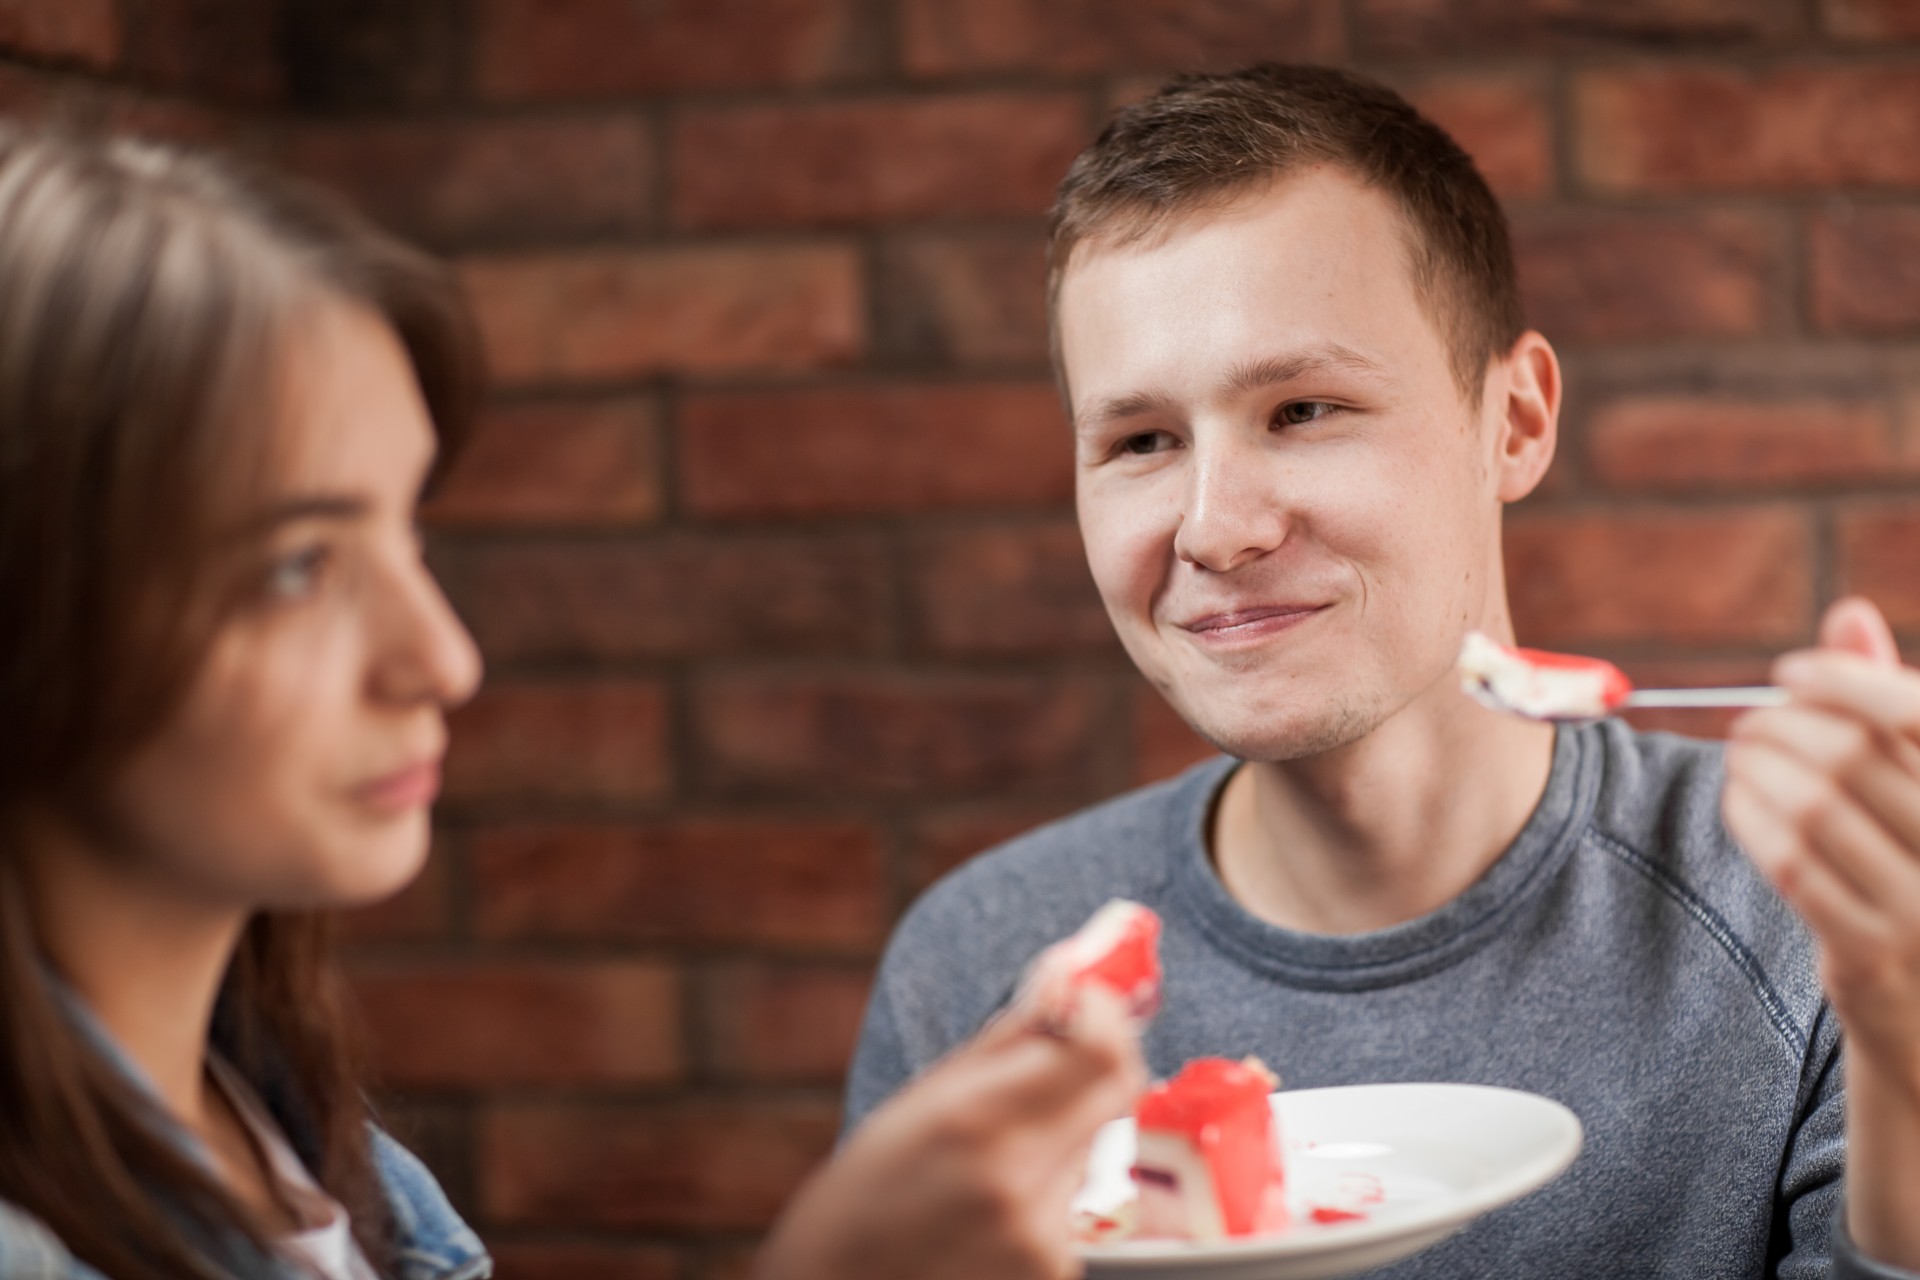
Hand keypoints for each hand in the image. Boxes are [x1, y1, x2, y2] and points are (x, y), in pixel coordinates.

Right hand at [757, 986, 1145, 1279]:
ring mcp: (1041, 1244)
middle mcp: (1018, 1186)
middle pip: (1113, 1096)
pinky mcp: (1052, 1278)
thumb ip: (1007, 1040)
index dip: (1107, 1016)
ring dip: (1063, 1134)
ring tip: (988, 1162)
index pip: (1101, 1054)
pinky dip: (1049, 1190)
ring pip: (1095, 1151)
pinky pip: (1076, 1205)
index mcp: (975, 1123)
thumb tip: (1068, 976)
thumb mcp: (919, 1100)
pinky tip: (990, 1212)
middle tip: (1055, 1055)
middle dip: (1092, 1063)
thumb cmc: (863, 1194)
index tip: (1088, 999)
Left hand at [1723, 598, 1919, 1071]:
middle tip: (1744, 723)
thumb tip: (1847, 613)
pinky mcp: (1873, 952)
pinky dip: (1749, 820)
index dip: (1846, 681)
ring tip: (1736, 757)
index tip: (1788, 672)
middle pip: (1854, 755)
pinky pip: (1792, 864)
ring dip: (1756, 770)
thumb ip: (1887, 706)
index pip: (1915, 714)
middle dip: (1782, 726)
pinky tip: (1737, 801)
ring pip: (1815, 807)